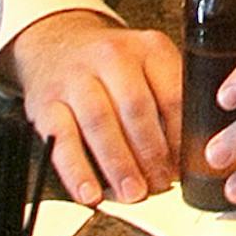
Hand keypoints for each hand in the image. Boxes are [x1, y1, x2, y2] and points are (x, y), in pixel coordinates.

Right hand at [10, 12, 181, 206]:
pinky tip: (90, 193)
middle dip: (151, 153)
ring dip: (119, 164)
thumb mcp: (149, 63)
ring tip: (133, 193)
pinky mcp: (46, 104)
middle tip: (161, 185)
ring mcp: (75, 79)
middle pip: (135, 108)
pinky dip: (76, 171)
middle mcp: (111, 58)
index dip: (180, 135)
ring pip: (100, 124)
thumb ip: (170, 97)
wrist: (58, 42)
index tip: (185, 165)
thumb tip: (189, 152)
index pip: (171, 94)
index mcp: (148, 48)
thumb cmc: (113, 64)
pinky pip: (61, 141)